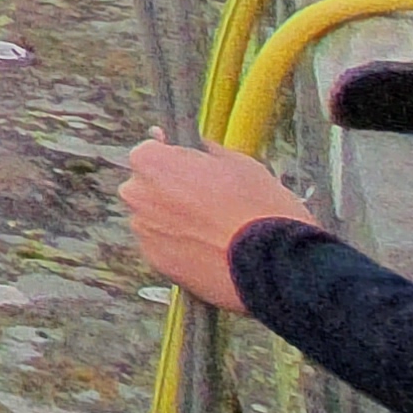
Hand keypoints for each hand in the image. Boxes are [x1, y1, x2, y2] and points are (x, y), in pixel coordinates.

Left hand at [123, 138, 314, 311]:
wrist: (276, 265)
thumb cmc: (259, 210)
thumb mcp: (240, 163)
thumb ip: (206, 151)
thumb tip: (197, 147)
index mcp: (151, 161)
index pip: (151, 152)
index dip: (177, 162)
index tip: (195, 172)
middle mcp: (136, 194)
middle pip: (148, 186)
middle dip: (172, 192)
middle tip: (211, 203)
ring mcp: (143, 229)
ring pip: (155, 218)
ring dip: (176, 221)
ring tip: (215, 231)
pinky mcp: (155, 260)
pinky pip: (163, 246)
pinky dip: (180, 247)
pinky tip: (211, 250)